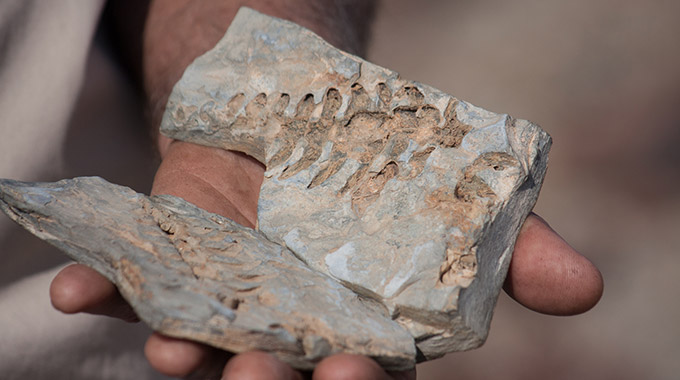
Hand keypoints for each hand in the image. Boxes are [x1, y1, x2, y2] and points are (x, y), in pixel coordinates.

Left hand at [50, 141, 602, 378]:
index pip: (360, 372)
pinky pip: (135, 281)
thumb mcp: (456, 199)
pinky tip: (74, 287)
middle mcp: (290, 322)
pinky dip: (104, 287)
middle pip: (273, 371)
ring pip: (201, 340)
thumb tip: (590, 287)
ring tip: (172, 346)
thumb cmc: (391, 165)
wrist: (318, 114)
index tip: (354, 377)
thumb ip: (514, 250)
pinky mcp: (179, 256)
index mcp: (358, 323)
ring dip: (182, 349)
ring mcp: (229, 293)